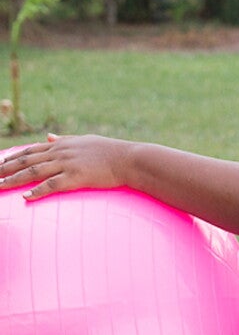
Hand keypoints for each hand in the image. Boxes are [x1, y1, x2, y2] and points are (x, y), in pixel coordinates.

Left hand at [0, 134, 128, 199]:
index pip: (31, 150)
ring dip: (13, 180)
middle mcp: (61, 152)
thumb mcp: (85, 140)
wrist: (129, 159)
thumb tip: (49, 137)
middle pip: (26, 160)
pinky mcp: (76, 177)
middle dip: (5, 168)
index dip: (13, 157)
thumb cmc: (112, 151)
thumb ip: (65, 140)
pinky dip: (38, 191)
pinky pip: (52, 185)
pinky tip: (26, 197)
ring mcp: (67, 164)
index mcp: (63, 144)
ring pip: (33, 172)